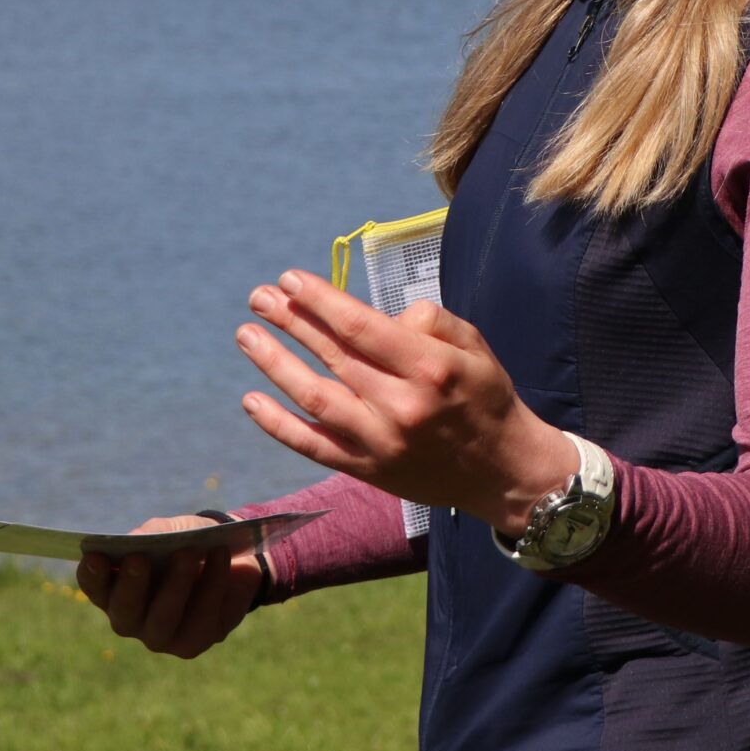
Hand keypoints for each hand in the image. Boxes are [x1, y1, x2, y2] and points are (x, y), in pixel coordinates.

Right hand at [74, 516, 263, 659]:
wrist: (233, 560)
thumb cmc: (188, 543)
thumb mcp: (171, 530)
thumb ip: (153, 533)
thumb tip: (138, 540)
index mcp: (115, 589)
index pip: (95, 587)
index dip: (92, 575)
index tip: (96, 556)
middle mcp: (131, 620)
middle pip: (124, 612)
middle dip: (131, 584)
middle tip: (139, 557)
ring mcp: (160, 636)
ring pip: (162, 619)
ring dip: (176, 584)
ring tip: (189, 551)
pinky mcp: (193, 643)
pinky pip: (201, 618)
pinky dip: (212, 584)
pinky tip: (220, 557)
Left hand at [236, 270, 579, 534]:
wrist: (502, 471)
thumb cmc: (485, 398)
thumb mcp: (474, 346)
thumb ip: (430, 321)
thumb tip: (381, 316)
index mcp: (430, 368)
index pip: (361, 326)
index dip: (320, 300)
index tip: (290, 279)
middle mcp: (401, 405)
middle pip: (333, 355)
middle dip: (291, 320)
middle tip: (260, 296)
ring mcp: (380, 441)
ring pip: (314, 397)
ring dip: (275, 363)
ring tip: (247, 334)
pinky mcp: (368, 470)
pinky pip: (313, 446)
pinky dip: (278, 424)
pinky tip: (251, 400)